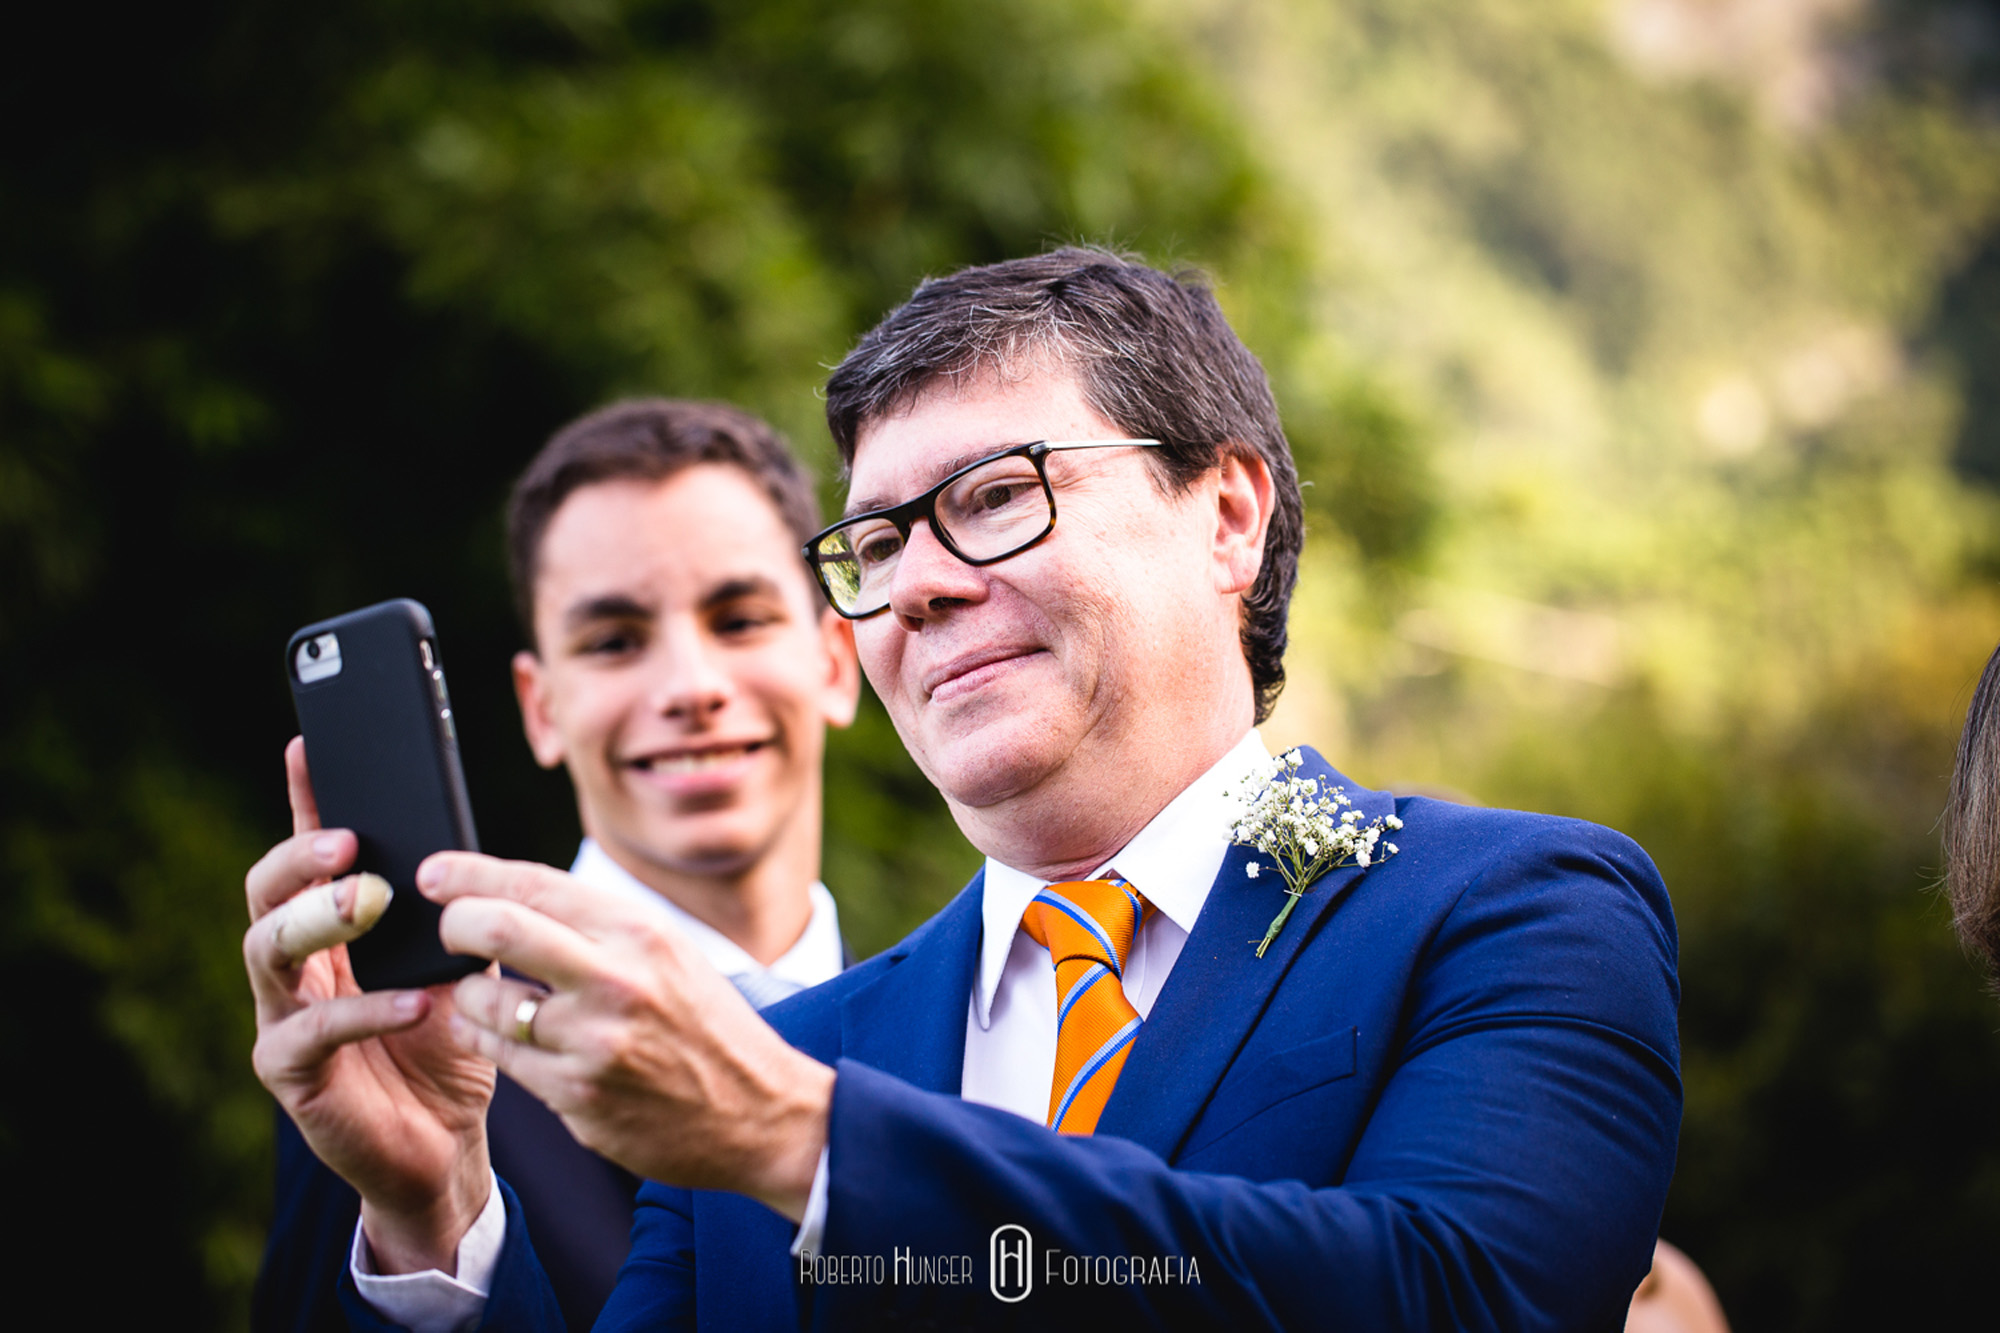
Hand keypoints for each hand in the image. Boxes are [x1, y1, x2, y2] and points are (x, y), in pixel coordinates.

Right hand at [243, 738, 496, 1272]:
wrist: (446, 1144)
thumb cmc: (451, 1044)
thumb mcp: (462, 964)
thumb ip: (453, 914)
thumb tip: (464, 852)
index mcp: (333, 933)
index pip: (310, 855)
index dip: (305, 801)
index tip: (308, 747)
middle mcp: (297, 968)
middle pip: (267, 893)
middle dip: (300, 858)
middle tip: (349, 843)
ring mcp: (283, 1019)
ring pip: (266, 950)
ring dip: (318, 919)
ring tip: (370, 902)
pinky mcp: (291, 1075)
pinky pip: (311, 1033)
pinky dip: (363, 1011)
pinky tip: (410, 1000)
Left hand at [419, 852, 833, 1220]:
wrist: (760, 1112)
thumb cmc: (707, 1025)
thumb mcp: (668, 953)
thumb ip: (597, 926)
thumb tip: (512, 897)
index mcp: (640, 932)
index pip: (534, 884)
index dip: (470, 874)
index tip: (434, 875)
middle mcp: (616, 980)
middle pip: (496, 929)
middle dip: (454, 925)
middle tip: (447, 932)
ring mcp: (592, 1041)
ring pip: (485, 1003)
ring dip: (469, 997)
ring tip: (486, 998)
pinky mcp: (576, 1095)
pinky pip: (502, 1058)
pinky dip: (490, 1041)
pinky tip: (504, 1036)